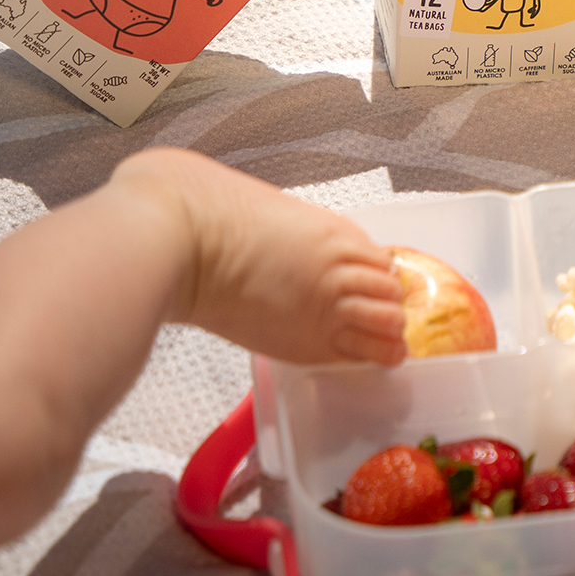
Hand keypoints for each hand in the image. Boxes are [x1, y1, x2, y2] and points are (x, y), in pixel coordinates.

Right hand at [114, 150, 406, 367]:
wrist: (181, 238)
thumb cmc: (214, 216)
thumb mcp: (277, 218)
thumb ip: (302, 238)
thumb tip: (301, 250)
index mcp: (338, 233)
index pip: (384, 264)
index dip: (379, 280)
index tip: (370, 290)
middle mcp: (342, 268)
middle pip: (393, 296)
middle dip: (389, 309)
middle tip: (376, 321)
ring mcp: (327, 307)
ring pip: (387, 327)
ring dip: (386, 336)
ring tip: (374, 344)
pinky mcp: (305, 342)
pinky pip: (355, 356)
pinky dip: (366, 357)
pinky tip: (362, 359)